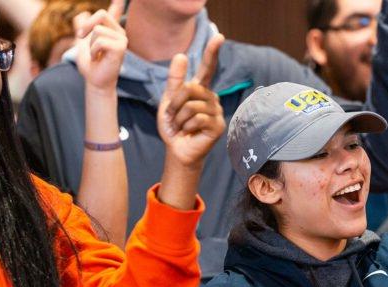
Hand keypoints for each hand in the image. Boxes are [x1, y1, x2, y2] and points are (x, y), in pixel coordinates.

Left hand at [73, 0, 126, 91]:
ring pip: (97, 30)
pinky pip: (100, 41)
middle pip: (101, 14)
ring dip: (90, 44)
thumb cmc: (90, 64)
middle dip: (86, 26)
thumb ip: (83, 28)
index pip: (117, 10)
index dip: (118, 3)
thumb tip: (81, 15)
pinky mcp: (121, 48)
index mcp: (112, 29)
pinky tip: (98, 58)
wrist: (94, 80)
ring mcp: (122, 40)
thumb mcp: (82, 42)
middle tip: (81, 37)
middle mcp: (120, 32)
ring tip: (95, 55)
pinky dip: (93, 50)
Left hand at [157, 34, 225, 167]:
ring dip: (179, 118)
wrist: (177, 149)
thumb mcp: (169, 101)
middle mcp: (212, 98)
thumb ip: (175, 80)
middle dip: (175, 104)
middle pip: (190, 89)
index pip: (207, 68)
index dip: (212, 52)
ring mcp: (217, 112)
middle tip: (174, 118)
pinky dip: (187, 126)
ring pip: (191, 106)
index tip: (219, 36)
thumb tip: (181, 55)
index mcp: (201, 90)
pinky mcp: (218, 125)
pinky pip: (197, 118)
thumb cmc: (174, 126)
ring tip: (182, 127)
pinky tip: (189, 132)